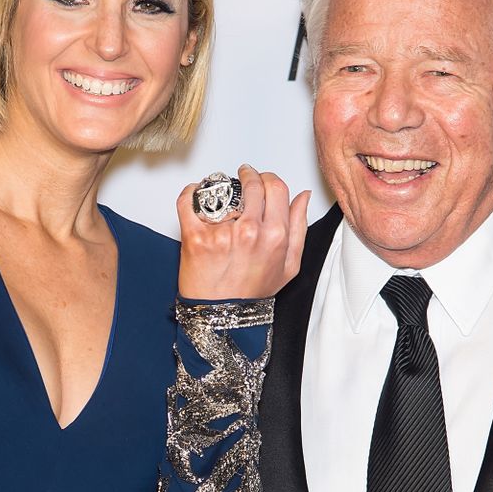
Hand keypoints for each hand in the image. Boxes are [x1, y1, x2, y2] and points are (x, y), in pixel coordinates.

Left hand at [177, 166, 309, 299]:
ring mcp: (222, 233)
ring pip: (222, 189)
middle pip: (252, 183)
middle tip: (242, 176)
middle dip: (248, 175)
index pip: (276, 187)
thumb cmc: (253, 293)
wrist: (222, 317)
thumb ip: (299, 227)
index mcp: (275, 236)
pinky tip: (196, 194)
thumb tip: (303, 197)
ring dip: (221, 185)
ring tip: (220, 191)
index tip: (261, 179)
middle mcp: (250, 232)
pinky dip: (191, 192)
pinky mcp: (196, 237)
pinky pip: (189, 201)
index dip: (269, 178)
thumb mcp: (289, 265)